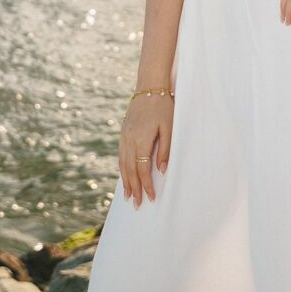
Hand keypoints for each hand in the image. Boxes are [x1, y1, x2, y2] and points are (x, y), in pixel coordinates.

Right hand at [119, 91, 173, 206]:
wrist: (149, 87)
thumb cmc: (164, 107)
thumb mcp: (169, 127)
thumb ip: (165, 150)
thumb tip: (161, 171)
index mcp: (142, 139)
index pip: (142, 169)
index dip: (146, 185)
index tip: (150, 198)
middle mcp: (129, 139)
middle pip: (130, 170)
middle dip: (134, 188)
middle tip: (137, 204)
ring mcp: (124, 136)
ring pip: (122, 163)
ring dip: (125, 181)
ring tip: (128, 196)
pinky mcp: (123, 132)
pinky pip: (121, 155)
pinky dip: (122, 168)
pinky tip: (125, 176)